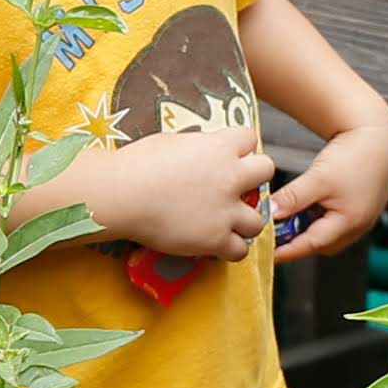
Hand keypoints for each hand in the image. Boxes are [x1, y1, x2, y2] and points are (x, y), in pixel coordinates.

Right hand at [64, 122, 274, 259]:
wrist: (121, 194)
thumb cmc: (137, 164)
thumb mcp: (172, 141)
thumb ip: (198, 146)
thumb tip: (203, 150)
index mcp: (219, 147)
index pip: (249, 138)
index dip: (239, 148)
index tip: (228, 157)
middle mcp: (230, 177)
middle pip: (267, 170)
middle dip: (254, 178)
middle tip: (235, 188)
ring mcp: (225, 210)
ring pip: (259, 219)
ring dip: (245, 220)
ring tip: (227, 222)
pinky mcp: (215, 239)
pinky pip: (240, 250)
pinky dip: (230, 249)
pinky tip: (216, 244)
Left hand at [264, 118, 387, 257]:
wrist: (375, 135)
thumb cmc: (353, 155)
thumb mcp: (317, 178)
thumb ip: (292, 199)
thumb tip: (269, 215)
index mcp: (349, 222)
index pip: (310, 245)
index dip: (286, 250)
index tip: (267, 252)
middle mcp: (358, 226)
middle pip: (319, 244)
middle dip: (296, 240)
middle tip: (274, 231)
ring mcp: (362, 220)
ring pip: (327, 234)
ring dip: (307, 228)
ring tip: (290, 213)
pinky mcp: (361, 210)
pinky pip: (335, 223)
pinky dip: (319, 219)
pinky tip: (309, 205)